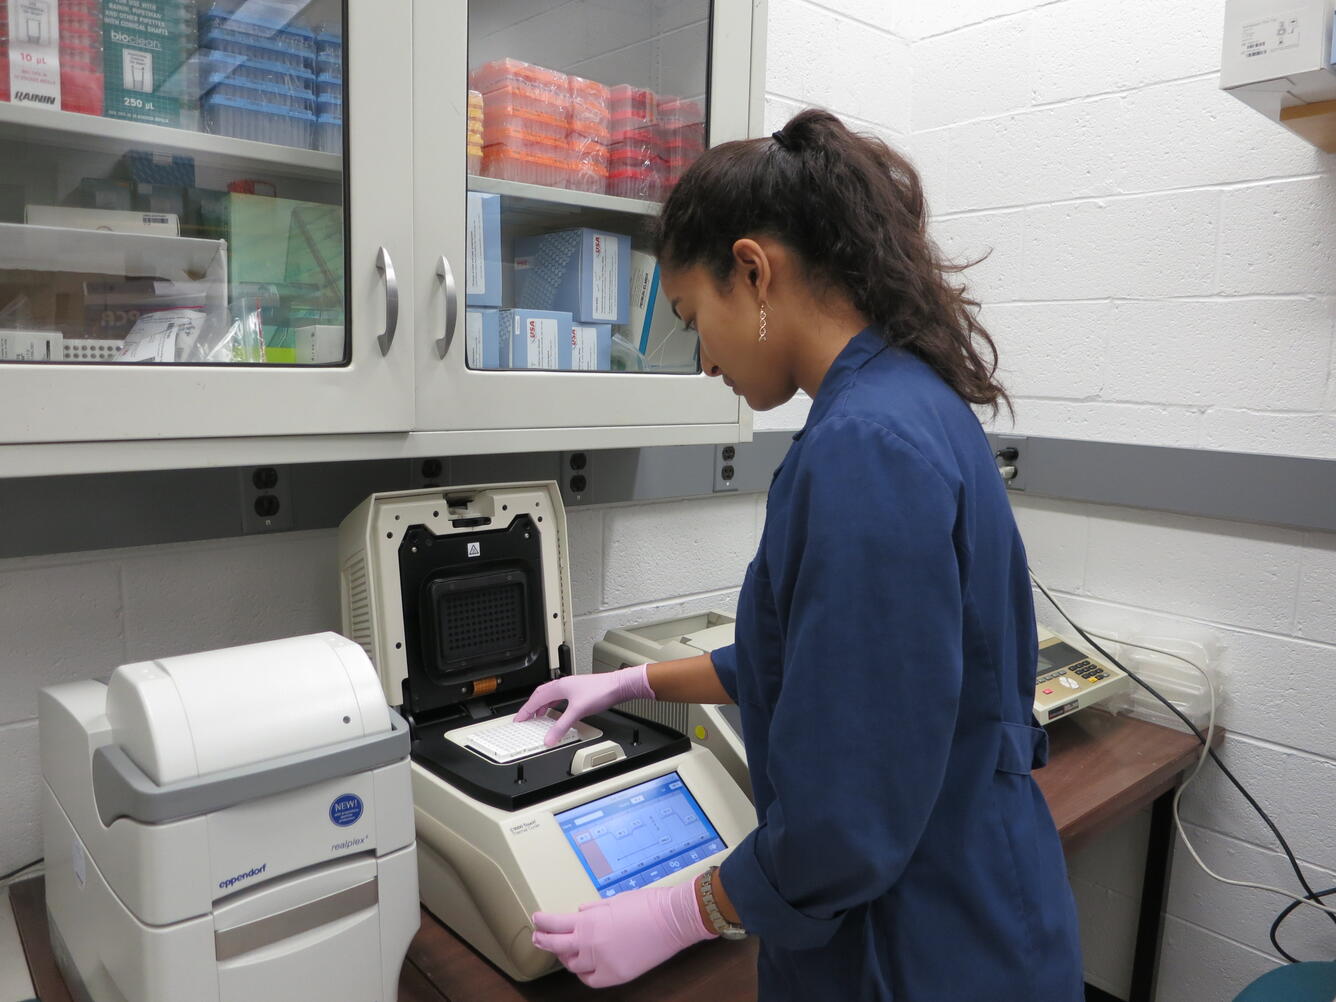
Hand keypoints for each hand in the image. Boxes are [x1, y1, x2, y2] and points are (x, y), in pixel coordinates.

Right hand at [514, 665, 653, 746]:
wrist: (618, 686)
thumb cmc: (600, 691)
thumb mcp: (577, 711)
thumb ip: (562, 726)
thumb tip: (549, 738)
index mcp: (559, 687)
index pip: (536, 699)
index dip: (525, 710)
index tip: (518, 719)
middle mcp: (563, 685)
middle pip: (540, 695)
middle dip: (531, 707)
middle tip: (524, 718)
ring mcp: (571, 687)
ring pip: (550, 696)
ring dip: (541, 706)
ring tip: (537, 716)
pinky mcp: (578, 691)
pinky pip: (559, 698)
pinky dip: (552, 706)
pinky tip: (556, 712)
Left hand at [531, 880, 715, 986]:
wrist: (672, 920)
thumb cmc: (646, 905)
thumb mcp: (614, 900)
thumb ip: (593, 909)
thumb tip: (580, 913)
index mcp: (589, 922)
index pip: (555, 925)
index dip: (542, 923)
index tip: (536, 920)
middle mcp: (590, 945)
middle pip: (558, 947)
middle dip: (544, 941)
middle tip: (538, 937)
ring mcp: (602, 963)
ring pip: (573, 965)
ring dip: (566, 957)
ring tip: (564, 950)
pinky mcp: (616, 976)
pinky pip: (591, 979)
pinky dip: (585, 973)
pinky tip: (584, 966)